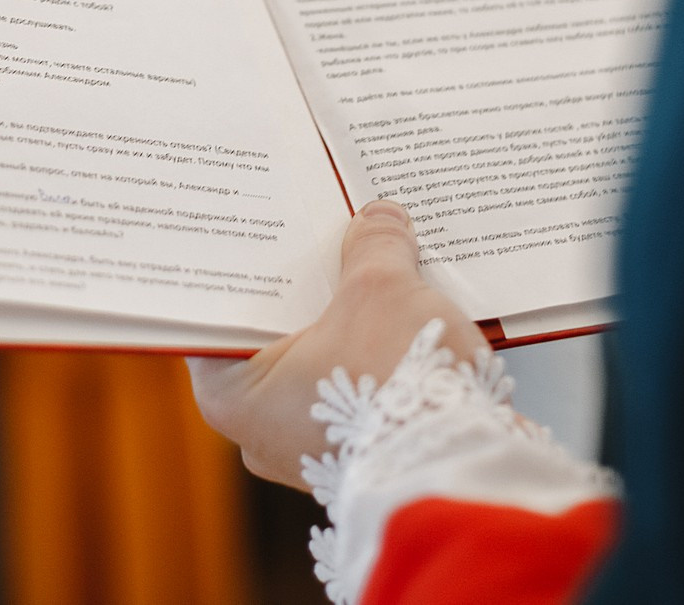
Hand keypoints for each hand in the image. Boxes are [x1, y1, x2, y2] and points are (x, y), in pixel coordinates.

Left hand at [190, 201, 483, 488]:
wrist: (463, 466)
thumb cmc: (396, 388)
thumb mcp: (381, 289)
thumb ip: (374, 246)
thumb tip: (379, 219)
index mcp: (234, 395)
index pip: (220, 316)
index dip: (247, 270)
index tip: (264, 232)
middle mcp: (263, 431)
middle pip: (277, 337)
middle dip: (309, 291)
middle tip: (327, 239)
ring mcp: (312, 451)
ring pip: (323, 365)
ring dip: (350, 325)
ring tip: (377, 273)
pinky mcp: (363, 457)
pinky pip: (360, 392)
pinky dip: (377, 359)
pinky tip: (406, 321)